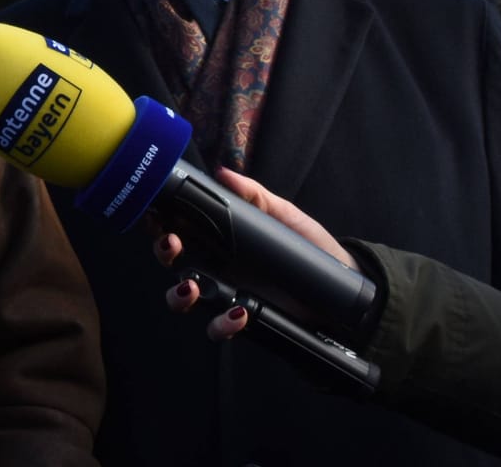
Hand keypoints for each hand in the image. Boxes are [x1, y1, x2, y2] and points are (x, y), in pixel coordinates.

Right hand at [153, 167, 355, 339]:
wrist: (343, 287)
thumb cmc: (311, 248)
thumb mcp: (284, 216)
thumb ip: (255, 196)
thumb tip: (224, 173)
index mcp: (218, 237)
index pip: (178, 228)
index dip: (160, 222)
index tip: (156, 214)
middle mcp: (213, 265)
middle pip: (170, 261)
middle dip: (162, 251)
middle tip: (170, 243)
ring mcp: (224, 293)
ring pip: (182, 298)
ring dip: (179, 294)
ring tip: (192, 286)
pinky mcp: (239, 320)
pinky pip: (217, 326)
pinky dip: (221, 323)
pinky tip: (239, 312)